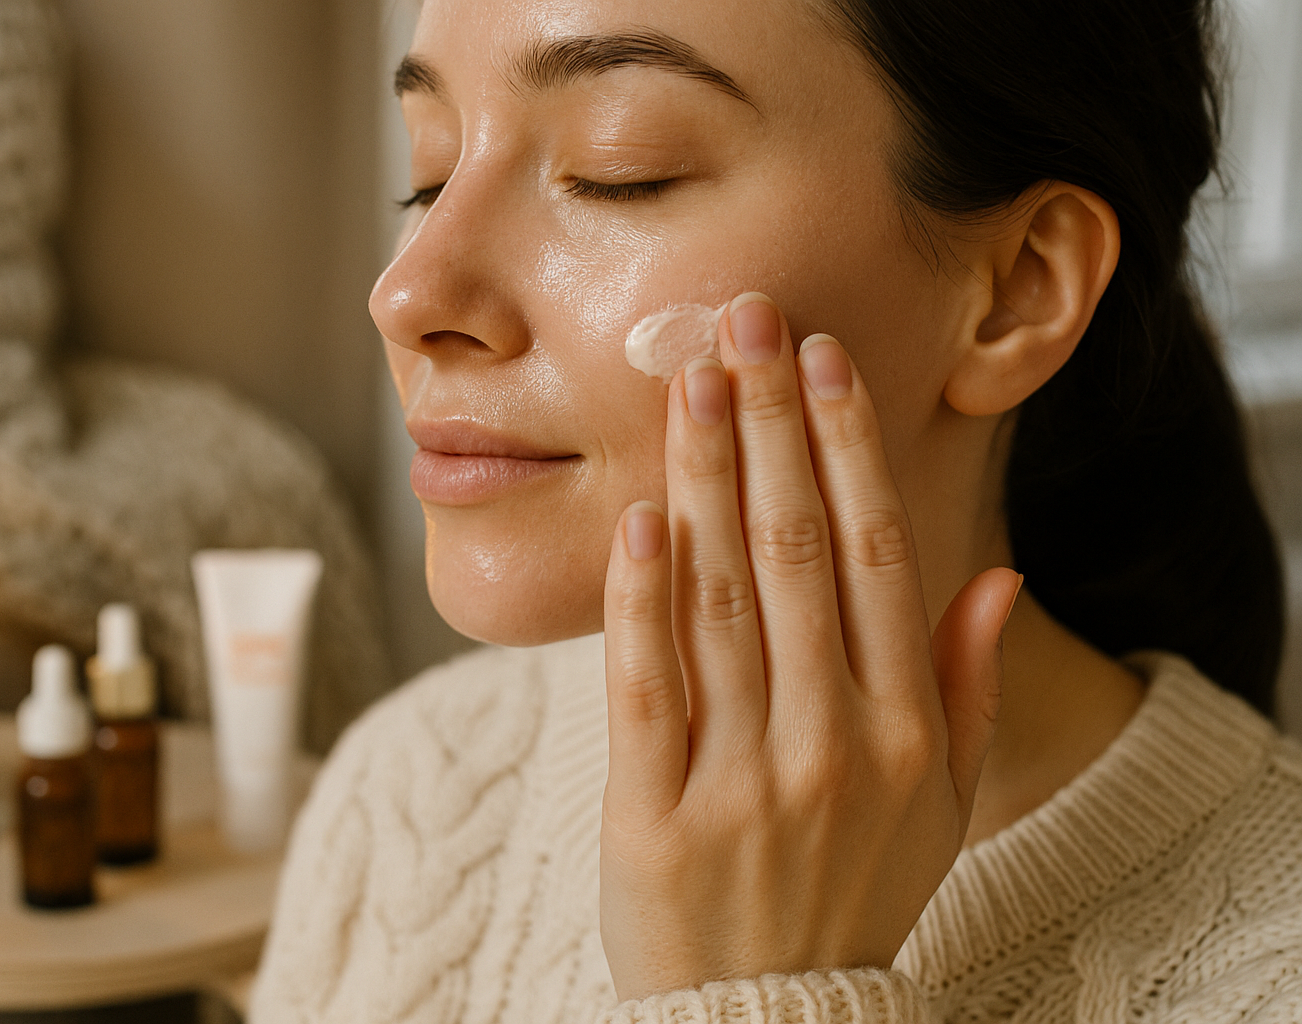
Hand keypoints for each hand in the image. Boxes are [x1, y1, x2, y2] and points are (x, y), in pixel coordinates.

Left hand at [599, 293, 1020, 1001]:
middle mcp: (830, 742)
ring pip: (720, 598)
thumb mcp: (944, 804)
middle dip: (768, 424)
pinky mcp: (655, 814)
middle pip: (793, 550)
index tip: (819, 359)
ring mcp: (740, 778)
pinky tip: (639, 515)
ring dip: (704, 479)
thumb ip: (968, 686)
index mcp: (904, 729)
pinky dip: (641, 599)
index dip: (844, 446)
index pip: (872, 554)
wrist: (773, 1019)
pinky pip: (648, 687)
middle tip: (740, 324)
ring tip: (689, 383)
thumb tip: (994, 573)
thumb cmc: (857, 892)